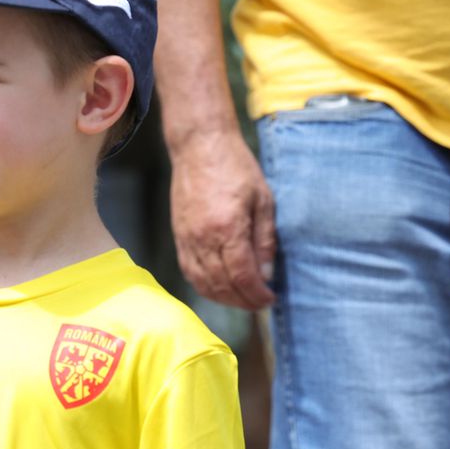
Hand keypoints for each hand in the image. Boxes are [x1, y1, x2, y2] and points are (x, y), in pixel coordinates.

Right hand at [169, 129, 275, 309]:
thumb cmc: (236, 167)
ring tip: (241, 299)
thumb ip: (264, 240)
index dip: (257, 294)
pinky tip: (217, 286)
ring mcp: (187, 237)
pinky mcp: (178, 234)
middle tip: (260, 303)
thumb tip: (266, 274)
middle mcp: (203, 237)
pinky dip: (202, 285)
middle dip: (242, 301)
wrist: (200, 146)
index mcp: (228, 228)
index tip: (271, 298)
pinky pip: (187, 270)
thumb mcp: (263, 200)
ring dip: (222, 298)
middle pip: (221, 285)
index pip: (242, 276)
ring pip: (201, 282)